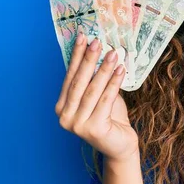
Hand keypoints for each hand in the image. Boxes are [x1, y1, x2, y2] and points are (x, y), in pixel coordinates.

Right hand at [55, 35, 139, 162]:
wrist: (120, 146)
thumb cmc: (111, 119)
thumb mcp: (100, 97)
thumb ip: (95, 80)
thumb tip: (99, 51)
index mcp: (62, 107)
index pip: (69, 77)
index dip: (76, 56)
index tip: (82, 37)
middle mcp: (65, 117)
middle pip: (79, 82)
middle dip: (89, 59)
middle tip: (98, 42)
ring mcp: (77, 125)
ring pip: (92, 90)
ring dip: (104, 69)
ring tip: (114, 53)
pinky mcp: (94, 129)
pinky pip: (105, 100)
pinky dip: (114, 84)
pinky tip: (121, 70)